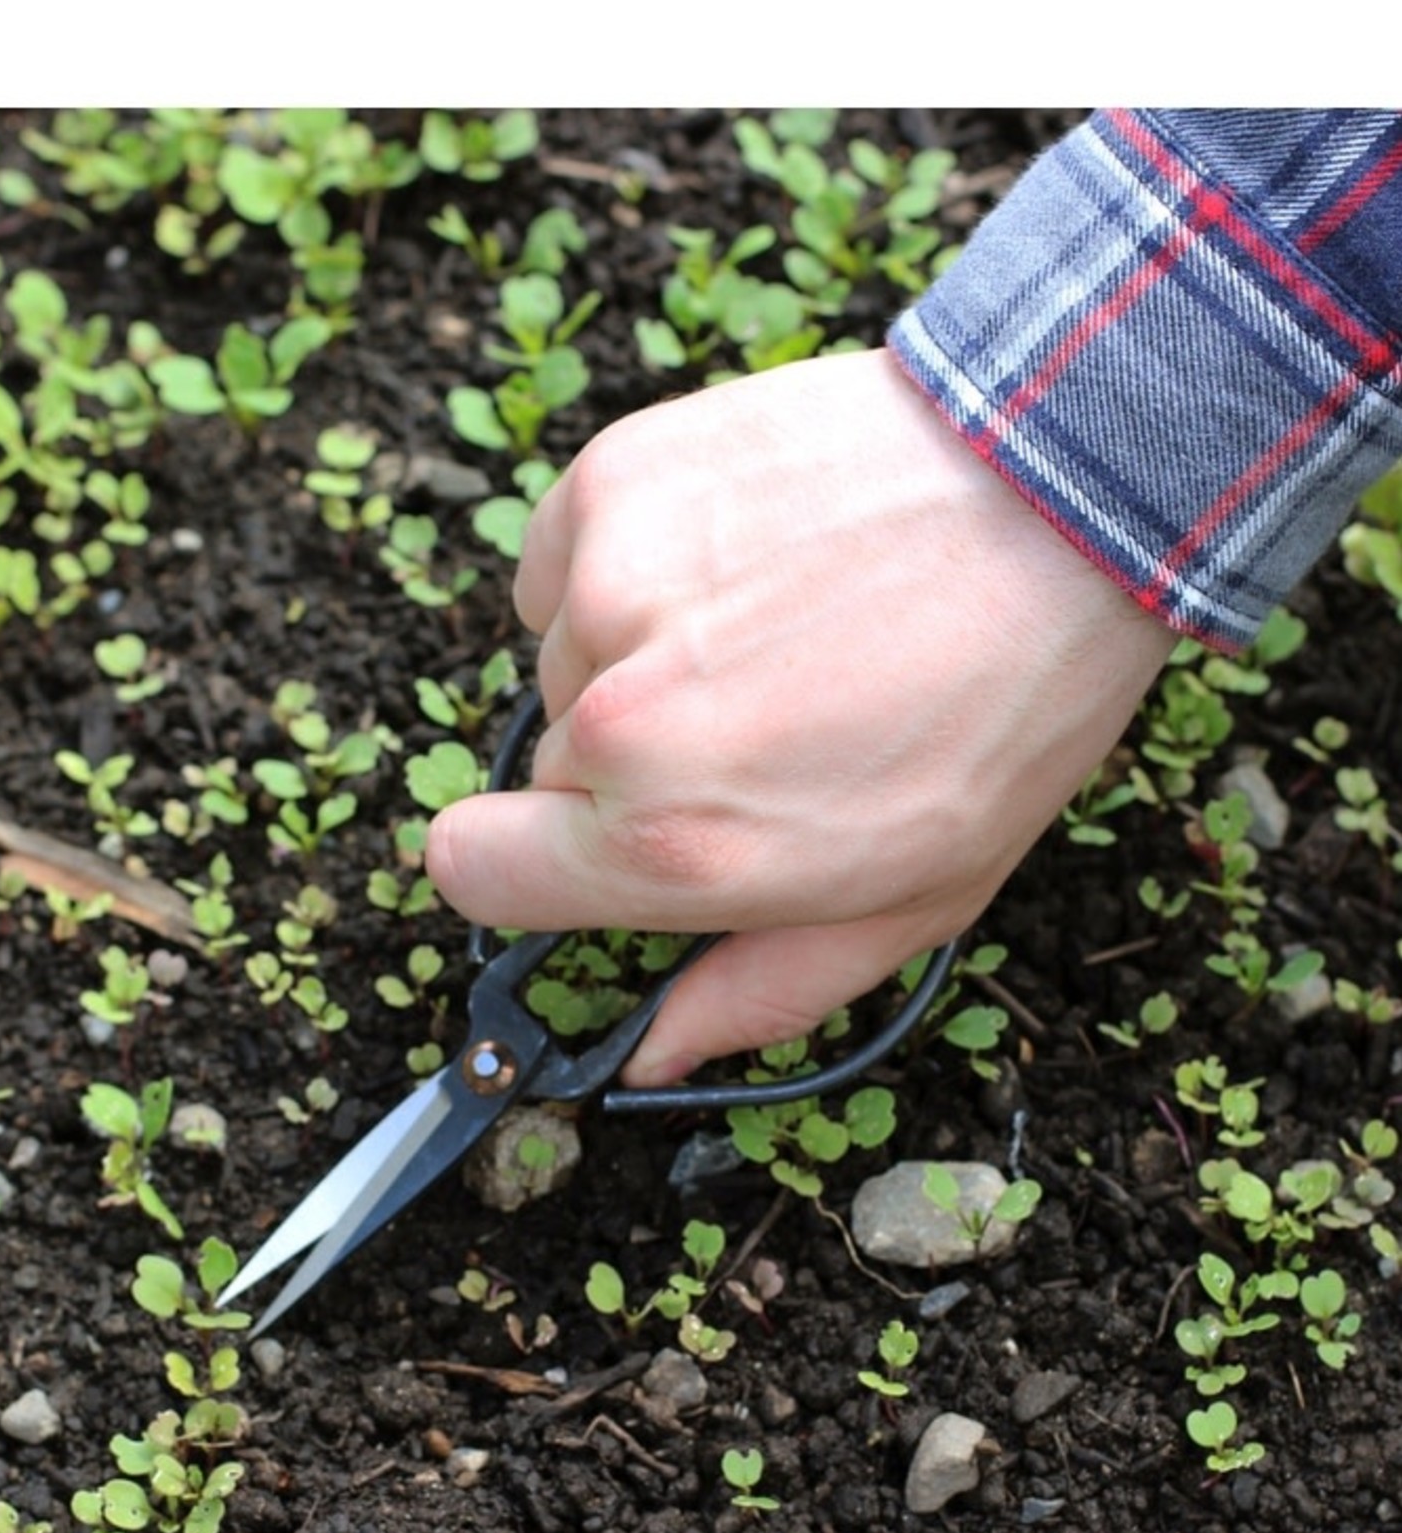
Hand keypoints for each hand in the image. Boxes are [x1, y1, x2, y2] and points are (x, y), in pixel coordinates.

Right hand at [426, 348, 1171, 1083]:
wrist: (1063, 497)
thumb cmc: (1005, 709)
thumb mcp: (912, 903)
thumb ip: (756, 994)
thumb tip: (648, 1055)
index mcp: (672, 847)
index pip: (469, 871)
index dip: (528, 863)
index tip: (588, 841)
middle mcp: (616, 723)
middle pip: (544, 763)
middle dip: (631, 757)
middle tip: (764, 718)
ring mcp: (609, 588)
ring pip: (565, 654)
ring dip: (638, 652)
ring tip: (776, 624)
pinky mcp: (618, 477)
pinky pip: (569, 553)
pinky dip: (629, 562)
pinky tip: (742, 555)